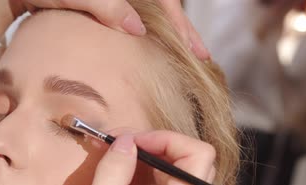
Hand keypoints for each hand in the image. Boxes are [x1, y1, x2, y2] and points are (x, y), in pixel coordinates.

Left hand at [11, 0, 209, 58]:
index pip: (164, 0)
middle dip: (183, 32)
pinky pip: (134, 15)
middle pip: (164, 6)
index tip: (197, 51)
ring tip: (185, 56)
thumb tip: (139, 29)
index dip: (182, 26)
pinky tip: (153, 48)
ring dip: (168, 33)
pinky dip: (147, 32)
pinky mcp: (104, 4)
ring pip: (151, 12)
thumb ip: (107, 7)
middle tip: (201, 58)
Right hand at [56, 130, 215, 184]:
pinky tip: (129, 183)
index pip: (199, 155)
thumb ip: (114, 171)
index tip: (134, 140)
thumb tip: (126, 140)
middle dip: (161, 146)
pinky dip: (155, 179)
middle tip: (125, 146)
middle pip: (195, 164)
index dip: (167, 138)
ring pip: (186, 178)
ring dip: (159, 162)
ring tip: (127, 162)